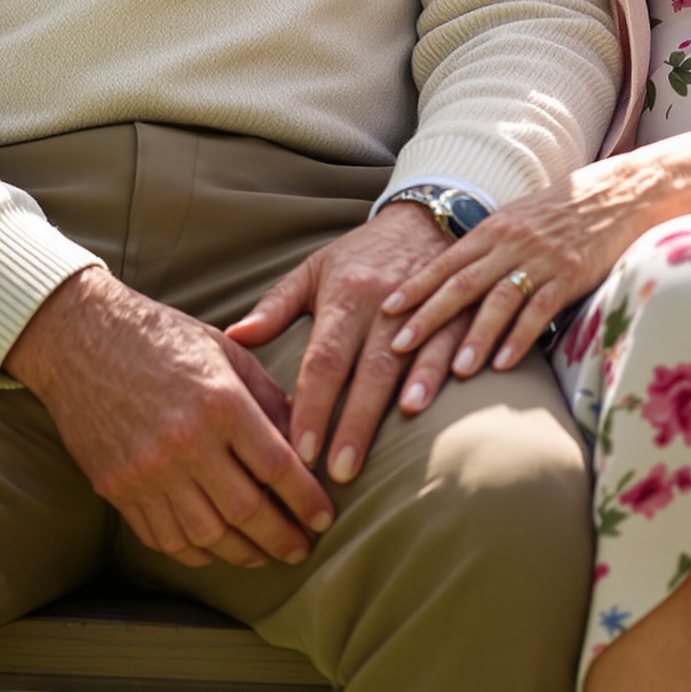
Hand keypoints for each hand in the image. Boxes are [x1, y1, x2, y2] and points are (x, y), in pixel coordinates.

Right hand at [5, 267, 335, 569]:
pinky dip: (196, 551)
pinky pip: (165, 538)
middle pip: (247, 511)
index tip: (325, 517)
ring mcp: (148, 471)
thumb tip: (303, 437)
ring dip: (242, 553)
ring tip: (264, 555)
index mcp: (220, 402)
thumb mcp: (225, 351)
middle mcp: (186, 442)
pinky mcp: (118, 488)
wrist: (82, 339)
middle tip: (302, 549)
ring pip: (208, 535)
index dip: (307, 500)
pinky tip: (216, 548)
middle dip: (282, 537)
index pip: (278, 467)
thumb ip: (266, 396)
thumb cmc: (161, 337)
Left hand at [226, 203, 466, 485]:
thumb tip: (233, 337)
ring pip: (411, 360)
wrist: (423, 218)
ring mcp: (425, 306)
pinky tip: (429, 409)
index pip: (324, 359)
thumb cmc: (359, 256)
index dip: (312, 406)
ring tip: (385, 455)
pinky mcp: (457, 312)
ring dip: (394, 407)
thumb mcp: (314, 271)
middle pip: (367, 369)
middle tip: (337, 474)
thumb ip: (275, 307)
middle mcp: (384, 302)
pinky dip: (439, 377)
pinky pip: (450, 346)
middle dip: (352, 424)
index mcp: (344, 294)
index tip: (298, 452)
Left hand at [381, 155, 669, 378]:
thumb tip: (449, 283)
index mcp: (491, 230)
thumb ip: (485, 251)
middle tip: (398, 349)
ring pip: (499, 300)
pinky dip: (521, 337)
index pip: (444, 262)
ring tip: (455, 371)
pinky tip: (505, 364)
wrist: (614, 194)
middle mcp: (509, 243)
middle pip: (461, 284)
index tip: (386, 311)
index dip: (415, 287)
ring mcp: (540, 259)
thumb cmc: (559, 214)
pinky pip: (541, 310)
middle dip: (428, 317)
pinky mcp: (570, 274)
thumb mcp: (515, 222)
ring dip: (475, 337)